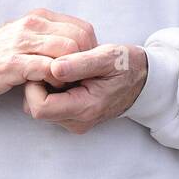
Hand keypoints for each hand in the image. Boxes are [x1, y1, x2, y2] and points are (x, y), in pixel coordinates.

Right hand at [0, 8, 97, 102]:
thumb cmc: (0, 54)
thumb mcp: (28, 37)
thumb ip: (51, 36)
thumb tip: (81, 45)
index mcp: (39, 17)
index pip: (82, 28)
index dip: (91, 48)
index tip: (87, 65)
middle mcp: (32, 25)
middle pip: (79, 39)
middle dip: (86, 60)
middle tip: (82, 77)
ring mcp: (22, 43)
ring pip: (67, 52)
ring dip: (73, 71)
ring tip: (68, 83)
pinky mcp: (13, 63)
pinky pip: (47, 68)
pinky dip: (57, 79)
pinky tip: (53, 87)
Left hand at [22, 44, 147, 133]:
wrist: (143, 79)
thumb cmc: (127, 65)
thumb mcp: (109, 57)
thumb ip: (81, 63)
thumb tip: (53, 67)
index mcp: (86, 108)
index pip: (40, 108)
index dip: (35, 85)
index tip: (47, 66)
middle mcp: (77, 121)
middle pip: (35, 108)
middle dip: (38, 84)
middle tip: (57, 65)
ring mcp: (74, 121)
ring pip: (40, 106)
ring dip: (45, 87)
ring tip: (66, 70)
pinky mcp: (72, 117)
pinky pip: (49, 105)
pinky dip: (51, 90)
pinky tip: (67, 77)